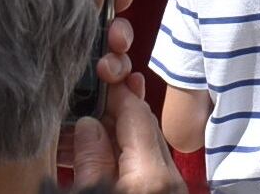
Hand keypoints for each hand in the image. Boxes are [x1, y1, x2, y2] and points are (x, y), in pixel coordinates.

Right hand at [67, 79, 182, 193]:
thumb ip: (90, 160)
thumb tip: (88, 125)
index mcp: (151, 174)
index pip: (137, 114)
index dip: (117, 91)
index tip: (100, 77)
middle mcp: (169, 177)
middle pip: (145, 126)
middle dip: (118, 109)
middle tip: (92, 96)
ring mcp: (171, 188)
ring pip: (146, 145)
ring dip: (119, 132)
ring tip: (89, 125)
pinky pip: (147, 165)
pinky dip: (125, 154)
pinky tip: (102, 152)